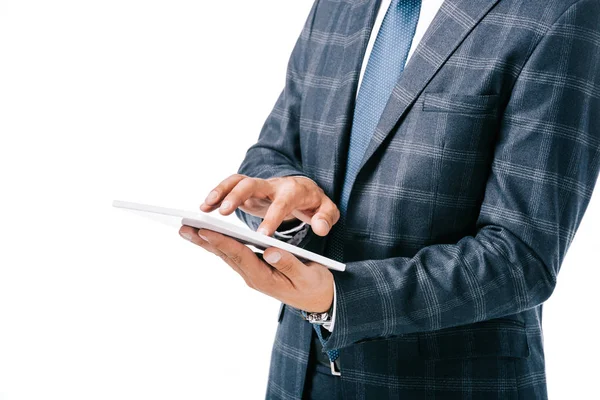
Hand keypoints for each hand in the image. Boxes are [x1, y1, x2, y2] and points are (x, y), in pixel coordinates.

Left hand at [179, 226, 333, 312]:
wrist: (320, 300)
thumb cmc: (316, 286)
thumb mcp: (308, 276)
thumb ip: (289, 264)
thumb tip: (270, 251)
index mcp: (265, 277)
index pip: (240, 256)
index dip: (223, 242)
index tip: (205, 230)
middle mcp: (254, 277)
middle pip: (226, 255)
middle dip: (205, 241)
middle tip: (183, 229)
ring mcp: (253, 274)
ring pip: (226, 255)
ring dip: (207, 242)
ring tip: (187, 230)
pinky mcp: (255, 270)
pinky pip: (233, 255)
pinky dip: (219, 244)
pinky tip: (208, 236)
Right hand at [200, 174, 339, 236]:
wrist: (305, 189)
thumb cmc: (314, 203)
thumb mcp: (327, 211)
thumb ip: (326, 219)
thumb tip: (320, 229)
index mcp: (293, 191)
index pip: (282, 203)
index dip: (273, 217)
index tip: (263, 235)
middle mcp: (273, 185)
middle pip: (252, 184)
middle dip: (237, 197)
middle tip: (223, 214)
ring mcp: (259, 186)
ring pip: (236, 182)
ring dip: (220, 192)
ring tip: (204, 209)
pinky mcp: (248, 190)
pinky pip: (229, 187)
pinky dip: (216, 195)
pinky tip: (204, 209)